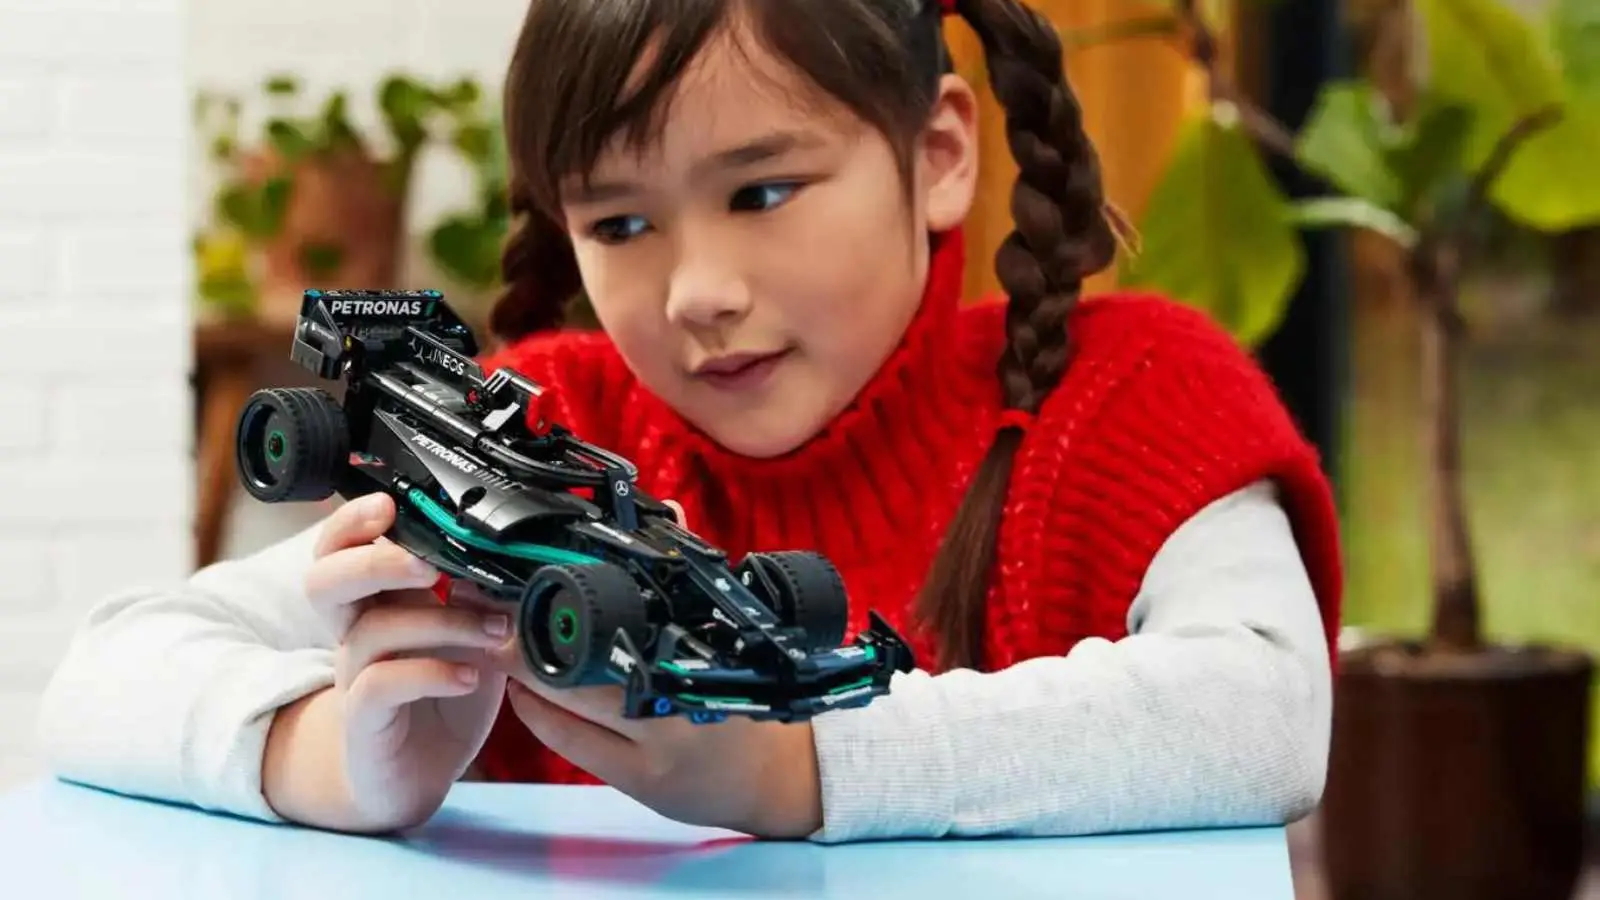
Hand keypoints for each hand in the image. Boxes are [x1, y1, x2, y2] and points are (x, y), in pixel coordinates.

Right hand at [263, 493, 510, 832]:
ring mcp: (356, 677)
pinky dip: (430, 673)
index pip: (345, 546)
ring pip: (372, 630)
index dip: (355, 520)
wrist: (416, 776)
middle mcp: (358, 632)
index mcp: (380, 600)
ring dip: (440, 621)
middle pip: (326, 579)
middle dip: (372, 560)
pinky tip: (470, 676)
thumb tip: (503, 552)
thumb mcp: (475, 636)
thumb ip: (482, 596)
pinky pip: (380, 686)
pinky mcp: (364, 721)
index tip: (392, 503)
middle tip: (425, 563)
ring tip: (492, 630)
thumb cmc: (443, 694)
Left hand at [495, 497, 822, 838]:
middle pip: (569, 664)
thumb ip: (687, 574)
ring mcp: (650, 745)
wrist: (780, 774)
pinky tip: (522, 688)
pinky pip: (568, 743)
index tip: (510, 573)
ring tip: (494, 639)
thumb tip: (667, 511)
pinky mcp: (635, 779)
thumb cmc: (748, 688)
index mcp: (690, 652)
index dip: (545, 598)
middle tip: (480, 604)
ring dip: (519, 669)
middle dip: (517, 632)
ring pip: (563, 703)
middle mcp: (669, 700)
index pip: (602, 619)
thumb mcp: (725, 625)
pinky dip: (535, 711)